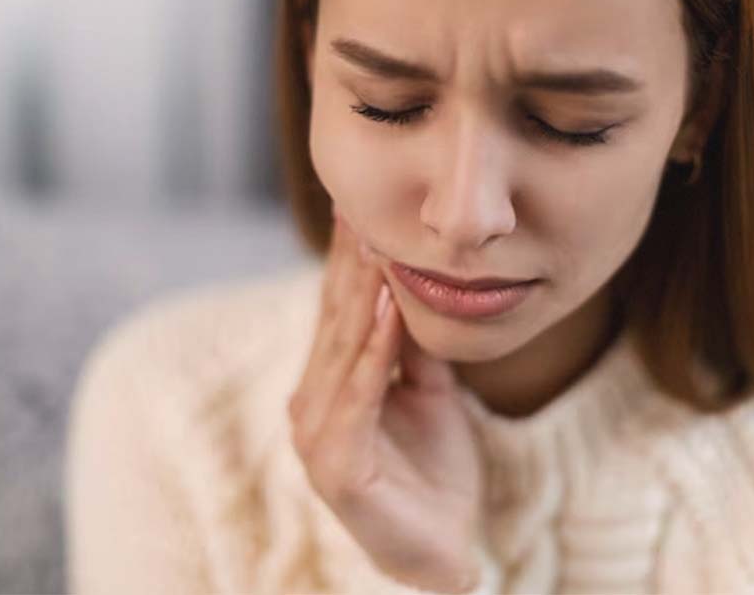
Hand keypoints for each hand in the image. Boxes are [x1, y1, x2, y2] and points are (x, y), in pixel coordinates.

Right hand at [287, 208, 485, 593]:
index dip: (346, 259)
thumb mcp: (430, 394)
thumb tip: (415, 286)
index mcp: (329, 385)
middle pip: (336, 319)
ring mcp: (318, 434)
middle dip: (350, 261)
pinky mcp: (337, 463)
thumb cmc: (432, 472)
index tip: (356, 208)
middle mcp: (312, 402)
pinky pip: (360, 395)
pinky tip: (390, 307)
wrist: (442, 549)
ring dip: (363, 292)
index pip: (338, 310)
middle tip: (359, 203)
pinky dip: (376, 349)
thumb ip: (416, 347)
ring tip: (376, 240)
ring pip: (345, 348)